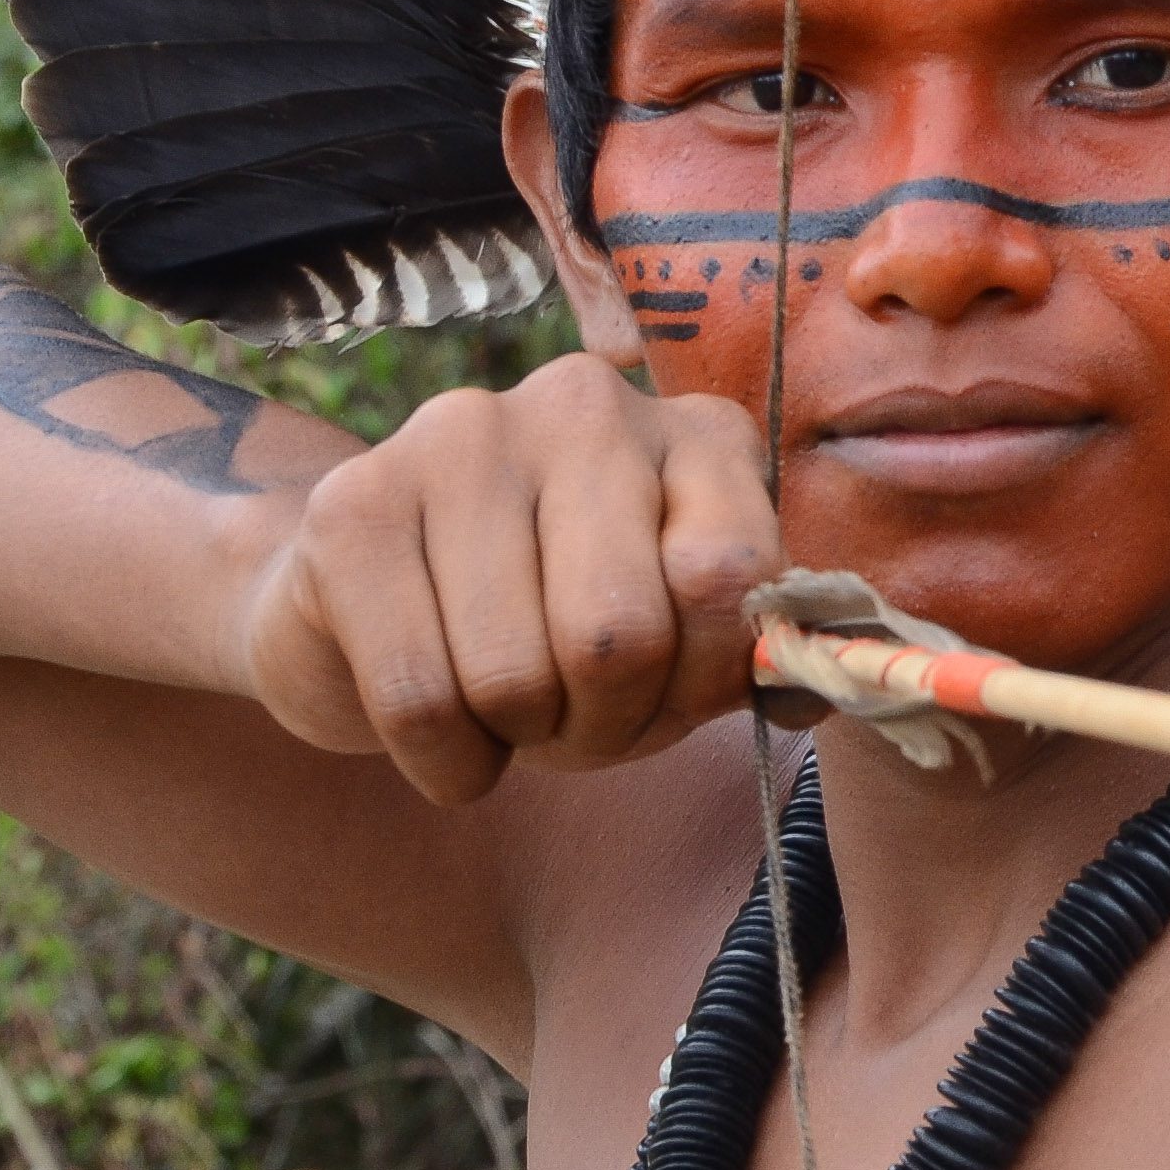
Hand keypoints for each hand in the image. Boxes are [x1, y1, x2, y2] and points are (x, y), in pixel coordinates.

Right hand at [230, 354, 781, 803]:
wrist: (374, 612)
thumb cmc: (559, 631)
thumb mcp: (680, 641)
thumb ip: (750, 653)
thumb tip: (817, 693)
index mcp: (696, 433)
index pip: (733, 577)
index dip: (705, 682)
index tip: (677, 702)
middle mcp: (585, 405)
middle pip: (619, 634)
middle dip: (605, 725)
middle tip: (580, 724)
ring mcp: (459, 438)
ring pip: (515, 675)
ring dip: (520, 741)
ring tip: (510, 713)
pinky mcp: (352, 506)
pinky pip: (420, 699)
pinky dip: (446, 763)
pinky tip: (447, 735)